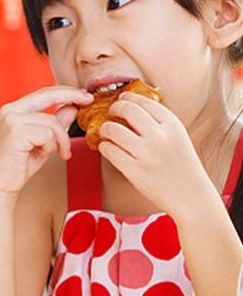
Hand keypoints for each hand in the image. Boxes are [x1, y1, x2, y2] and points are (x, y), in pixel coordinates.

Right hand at [0, 86, 91, 200]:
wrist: (0, 184)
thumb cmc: (19, 165)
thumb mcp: (43, 140)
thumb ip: (55, 122)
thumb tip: (72, 107)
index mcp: (13, 109)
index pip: (43, 93)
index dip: (66, 92)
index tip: (84, 96)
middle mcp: (10, 110)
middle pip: (48, 95)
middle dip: (72, 96)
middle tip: (89, 100)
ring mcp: (11, 119)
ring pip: (52, 121)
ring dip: (62, 140)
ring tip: (60, 153)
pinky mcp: (16, 132)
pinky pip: (48, 134)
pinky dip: (52, 147)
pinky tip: (44, 155)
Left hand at [98, 93, 216, 218]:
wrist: (191, 197)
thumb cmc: (182, 167)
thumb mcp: (179, 138)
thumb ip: (160, 123)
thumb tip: (132, 107)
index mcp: (172, 125)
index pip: (144, 101)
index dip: (128, 98)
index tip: (121, 99)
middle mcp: (159, 136)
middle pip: (126, 109)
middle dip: (114, 108)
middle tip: (110, 113)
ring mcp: (146, 153)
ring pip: (112, 129)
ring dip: (105, 129)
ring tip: (106, 132)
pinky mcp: (135, 170)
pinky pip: (109, 150)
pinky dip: (104, 146)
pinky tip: (107, 148)